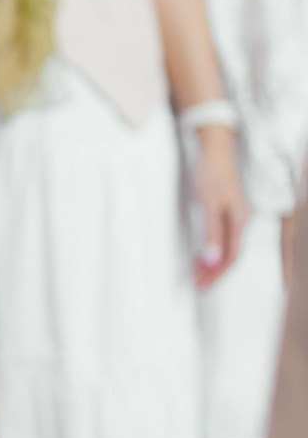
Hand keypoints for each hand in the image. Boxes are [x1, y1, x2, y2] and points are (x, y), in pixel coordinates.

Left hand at [193, 126, 248, 288]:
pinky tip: (203, 255)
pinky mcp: (226, 212)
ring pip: (227, 248)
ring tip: (198, 275)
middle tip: (198, 286)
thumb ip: (212, 232)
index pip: (231, 256)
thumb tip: (213, 260)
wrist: (214, 151)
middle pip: (230, 255)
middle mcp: (240, 222)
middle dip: (215, 273)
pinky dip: (213, 250)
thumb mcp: (208, 204)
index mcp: (239, 222)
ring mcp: (234, 217)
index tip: (202, 284)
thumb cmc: (211, 174)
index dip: (217, 273)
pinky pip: (223, 239)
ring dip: (213, 263)